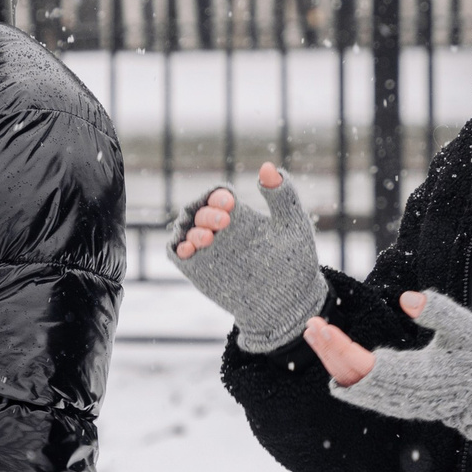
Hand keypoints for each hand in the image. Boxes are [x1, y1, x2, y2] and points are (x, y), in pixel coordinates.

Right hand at [163, 161, 326, 351]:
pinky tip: (190, 248)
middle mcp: (220, 231)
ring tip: (207, 238)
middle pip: (198, 209)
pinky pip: (178, 253)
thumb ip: (282, 195)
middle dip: (206, 212)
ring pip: (185, 228)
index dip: (218, 195)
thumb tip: (268, 166)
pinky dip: (178, 246)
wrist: (288, 305)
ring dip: (191, 228)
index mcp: (240, 216)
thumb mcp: (292, 226)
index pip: (217, 195)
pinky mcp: (198, 271)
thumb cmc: (294, 264)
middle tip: (225, 221)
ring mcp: (207, 251)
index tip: (230, 204)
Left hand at [314, 290, 471, 442]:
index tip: (322, 328)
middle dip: (328, 351)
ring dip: (332, 360)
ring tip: (314, 333)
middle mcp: (400, 394)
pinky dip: (343, 371)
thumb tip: (406, 298)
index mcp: (414, 377)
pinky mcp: (395, 402)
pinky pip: (362, 390)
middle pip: (352, 376)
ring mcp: (396, 402)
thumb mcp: (465, 329)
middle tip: (311, 325)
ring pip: (354, 384)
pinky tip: (331, 353)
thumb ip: (439, 311)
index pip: (365, 366)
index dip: (340, 349)